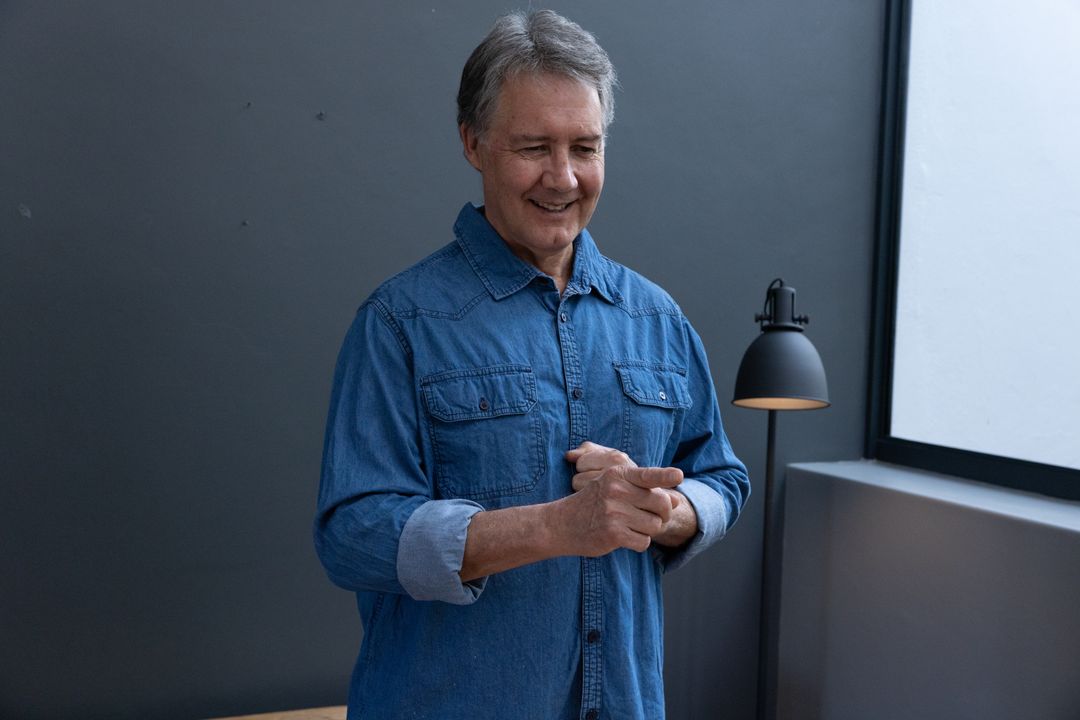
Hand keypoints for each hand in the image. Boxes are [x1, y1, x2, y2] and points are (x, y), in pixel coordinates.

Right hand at [549, 442, 683, 555]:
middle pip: (661, 504)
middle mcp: (616, 490)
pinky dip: (638, 543)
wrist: (561, 524)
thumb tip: (676, 501)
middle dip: (662, 514)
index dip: (665, 476)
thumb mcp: (614, 489)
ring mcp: (614, 512)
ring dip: (648, 530)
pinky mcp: (613, 533)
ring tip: (630, 526)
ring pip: (655, 525)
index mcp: (617, 474)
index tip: (678, 475)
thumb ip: (645, 490)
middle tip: (651, 517)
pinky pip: (644, 542)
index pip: (647, 475)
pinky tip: (623, 537)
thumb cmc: (593, 504)